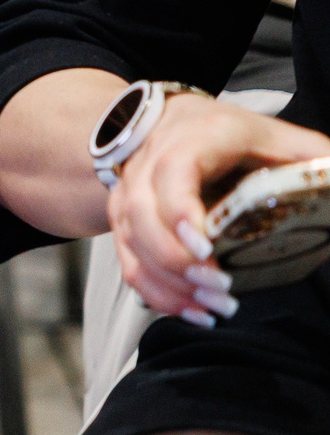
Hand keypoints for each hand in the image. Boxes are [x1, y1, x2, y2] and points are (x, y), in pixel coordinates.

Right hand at [109, 94, 329, 325]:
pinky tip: (192, 311)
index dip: (181, 210)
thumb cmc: (233, 136)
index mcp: (194, 139)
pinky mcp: (124, 220)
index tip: (207, 248)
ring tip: (215, 308)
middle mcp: (149, 164)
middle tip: (222, 289)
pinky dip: (157, 293)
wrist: (171, 122)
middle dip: (178, 260)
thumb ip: (315, 161)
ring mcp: (129, 193)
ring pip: (133, 242)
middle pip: (144, 214)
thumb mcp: (280, 138)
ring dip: (170, 282)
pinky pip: (129, 262)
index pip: (173, 171)